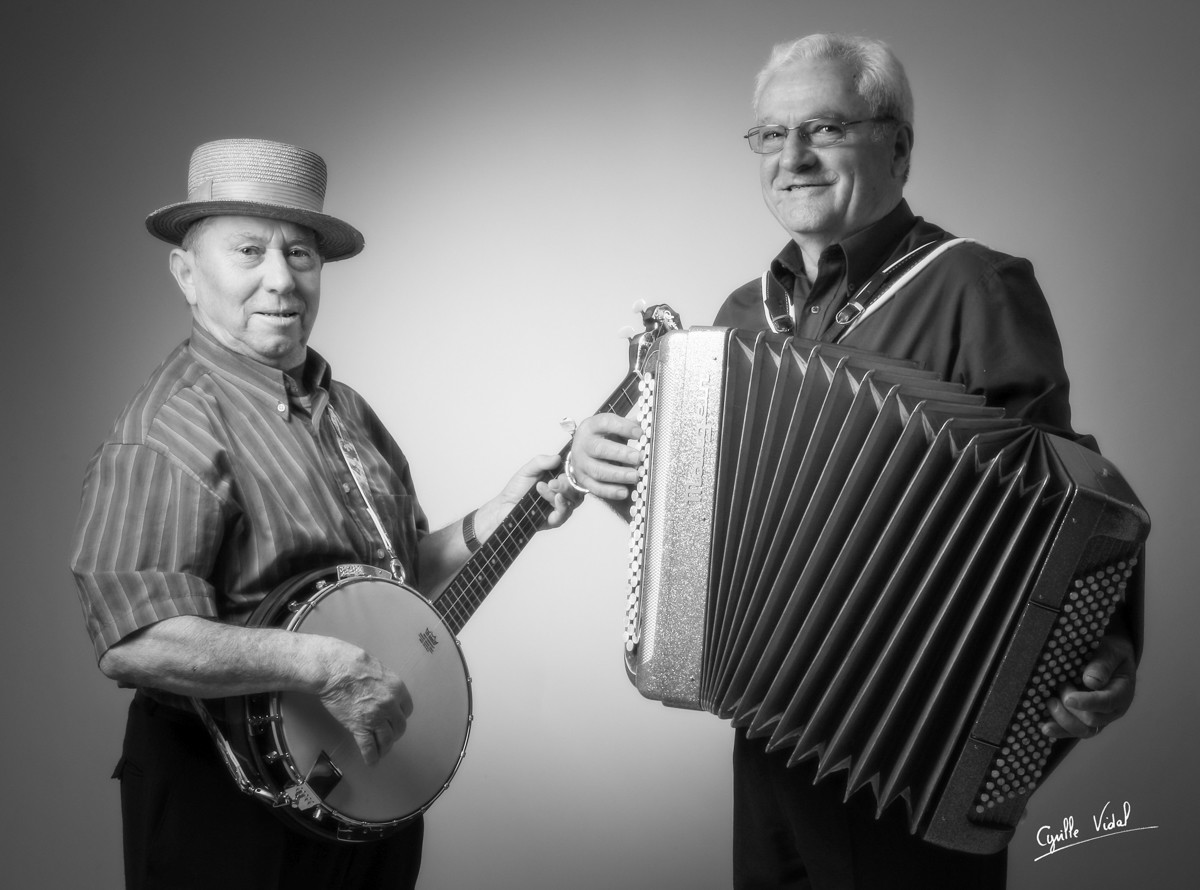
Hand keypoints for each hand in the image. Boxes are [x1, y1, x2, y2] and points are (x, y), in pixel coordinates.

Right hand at [318, 640, 413, 764]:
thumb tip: (383, 689)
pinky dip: (371, 757)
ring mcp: (376, 718)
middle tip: (388, 737)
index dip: (401, 716)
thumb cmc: (353, 663)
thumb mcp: (379, 669)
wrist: (335, 670)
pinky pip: (368, 747)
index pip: (407, 709)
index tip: (395, 720)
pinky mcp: (359, 727)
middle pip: (399, 727)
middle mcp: (391, 706)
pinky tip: (371, 762)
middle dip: (395, 734)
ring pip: (386, 739)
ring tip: (381, 752)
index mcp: (398, 689)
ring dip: (385, 748)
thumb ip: (385, 683)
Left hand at [483, 454, 582, 534]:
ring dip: (561, 492)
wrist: (504, 506)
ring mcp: (560, 507)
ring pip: (573, 500)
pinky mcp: (555, 520)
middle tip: (553, 481)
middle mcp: (563, 494)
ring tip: (547, 486)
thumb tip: (557, 457)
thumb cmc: (516, 489)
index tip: (567, 467)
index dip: (574, 471)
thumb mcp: (528, 470)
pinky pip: (565, 513)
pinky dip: (563, 505)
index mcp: (559, 481)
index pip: (575, 475)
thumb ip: (541, 462)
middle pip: (577, 488)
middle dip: (567, 483)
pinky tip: (556, 497)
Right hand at [569, 413, 643, 499]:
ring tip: (635, 476)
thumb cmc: (603, 438)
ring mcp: (581, 463)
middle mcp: (584, 444)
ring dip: (617, 474)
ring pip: (597, 471)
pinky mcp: (583, 480)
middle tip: (638, 457)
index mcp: (591, 426)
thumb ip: (629, 425)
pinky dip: (610, 491)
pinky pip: (595, 487)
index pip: (605, 423)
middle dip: (620, 454)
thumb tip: (650, 424)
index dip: (623, 427)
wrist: (581, 452)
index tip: (639, 433)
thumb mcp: (612, 428)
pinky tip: (624, 492)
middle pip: (599, 448)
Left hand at [1040, 631, 1135, 739]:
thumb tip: (1091, 682)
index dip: (1087, 702)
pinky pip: (1074, 731)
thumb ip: (1102, 664)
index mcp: (1122, 693)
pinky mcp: (1086, 720)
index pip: (1107, 702)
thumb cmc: (1111, 654)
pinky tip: (1045, 727)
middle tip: (1060, 685)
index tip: (1068, 699)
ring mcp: (1099, 718)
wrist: (1111, 659)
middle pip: (1092, 720)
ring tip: (1050, 702)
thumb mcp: (1111, 652)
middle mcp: (1112, 710)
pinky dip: (1059, 730)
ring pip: (1083, 731)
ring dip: (1062, 720)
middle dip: (1071, 707)